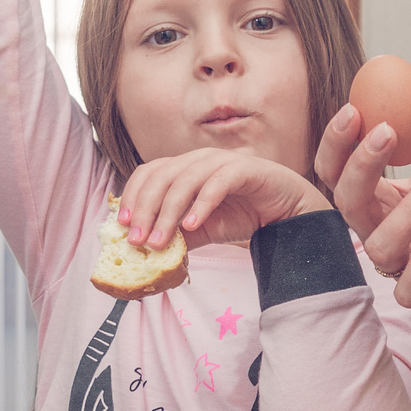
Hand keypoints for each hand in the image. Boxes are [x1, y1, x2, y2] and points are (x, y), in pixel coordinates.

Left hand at [119, 150, 327, 253]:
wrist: (287, 214)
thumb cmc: (243, 215)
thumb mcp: (203, 230)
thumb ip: (177, 235)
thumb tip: (145, 251)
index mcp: (185, 167)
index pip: (149, 173)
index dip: (133, 196)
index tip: (122, 224)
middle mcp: (200, 159)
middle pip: (161, 176)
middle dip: (145, 209)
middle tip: (137, 239)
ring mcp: (222, 161)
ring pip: (185, 180)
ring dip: (168, 212)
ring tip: (160, 241)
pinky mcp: (245, 169)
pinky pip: (217, 183)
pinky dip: (202, 204)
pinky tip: (193, 225)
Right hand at [314, 101, 410, 305]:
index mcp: (372, 198)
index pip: (335, 172)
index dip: (336, 143)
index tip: (354, 110)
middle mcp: (375, 230)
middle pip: (346, 203)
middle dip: (360, 166)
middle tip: (386, 132)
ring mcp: (396, 264)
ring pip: (378, 245)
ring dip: (409, 210)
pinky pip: (409, 287)